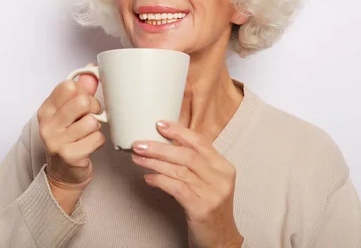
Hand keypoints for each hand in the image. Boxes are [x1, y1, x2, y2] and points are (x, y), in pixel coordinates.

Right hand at [37, 66, 104, 205]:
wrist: (64, 175)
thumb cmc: (69, 139)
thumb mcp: (70, 113)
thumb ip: (81, 90)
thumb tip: (90, 70)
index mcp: (46, 110)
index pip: (68, 86)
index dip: (82, 91)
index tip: (82, 100)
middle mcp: (48, 124)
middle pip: (82, 101)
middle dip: (93, 109)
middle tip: (90, 117)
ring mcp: (57, 141)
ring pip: (91, 121)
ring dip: (96, 127)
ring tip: (89, 133)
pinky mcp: (70, 155)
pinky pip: (97, 138)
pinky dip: (98, 141)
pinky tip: (90, 145)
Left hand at [131, 121, 242, 247]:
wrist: (221, 240)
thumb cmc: (208, 207)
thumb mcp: (207, 181)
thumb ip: (193, 164)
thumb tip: (163, 144)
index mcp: (223, 167)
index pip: (200, 142)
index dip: (179, 131)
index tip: (159, 124)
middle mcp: (221, 178)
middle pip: (187, 155)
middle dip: (159, 147)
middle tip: (139, 144)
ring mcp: (213, 194)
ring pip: (179, 171)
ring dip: (154, 163)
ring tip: (137, 158)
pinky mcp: (202, 208)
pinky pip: (176, 188)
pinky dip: (159, 180)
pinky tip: (148, 178)